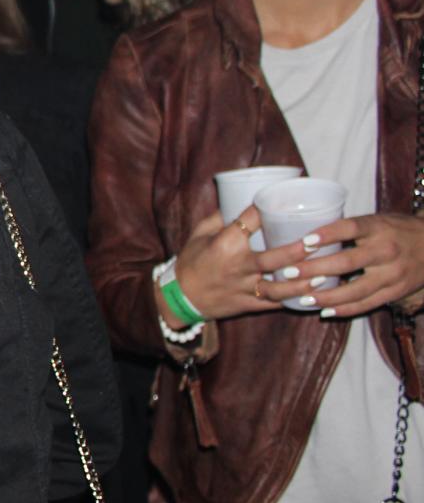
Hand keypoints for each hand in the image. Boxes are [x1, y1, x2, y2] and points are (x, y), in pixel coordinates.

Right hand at [171, 208, 312, 321]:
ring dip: (302, 281)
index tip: (284, 198)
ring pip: (279, 286)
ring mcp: (244, 287)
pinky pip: (275, 304)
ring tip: (323, 273)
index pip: (250, 221)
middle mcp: (237, 266)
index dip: (268, 208)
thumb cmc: (191, 261)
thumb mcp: (199, 234)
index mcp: (225, 244)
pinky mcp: (248, 304)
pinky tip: (312, 294)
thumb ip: (220, 217)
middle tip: (319, 240)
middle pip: (275, 258)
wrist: (179, 297)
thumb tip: (240, 199)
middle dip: (299, 249)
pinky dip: (294, 300)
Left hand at [271, 212, 423, 318]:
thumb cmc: (397, 230)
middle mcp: (387, 250)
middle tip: (288, 272)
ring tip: (302, 297)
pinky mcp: (397, 291)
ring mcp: (393, 274)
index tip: (304, 241)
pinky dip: (345, 309)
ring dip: (326, 295)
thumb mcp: (377, 221)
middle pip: (347, 262)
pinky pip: (368, 304)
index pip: (350, 228)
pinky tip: (325, 310)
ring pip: (356, 289)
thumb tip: (306, 236)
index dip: (327, 234)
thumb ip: (349, 229)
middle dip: (315, 269)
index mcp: (379, 228)